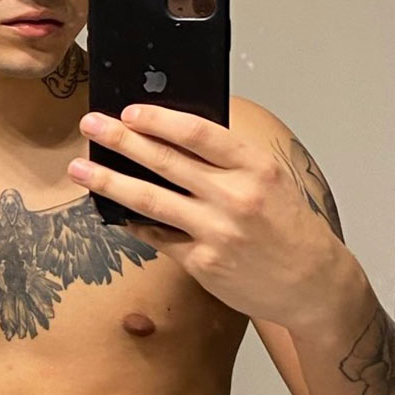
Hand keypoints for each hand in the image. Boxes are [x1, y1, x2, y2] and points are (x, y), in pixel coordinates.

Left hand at [67, 104, 356, 331]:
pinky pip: (157, 237)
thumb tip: (172, 139)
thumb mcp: (269, 180)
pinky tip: (112, 211)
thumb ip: (227, 161)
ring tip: (80, 169)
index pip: (199, 134)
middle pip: (165, 162)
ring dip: (109, 181)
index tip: (130, 111)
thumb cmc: (291, 226)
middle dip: (121, 140)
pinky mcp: (202, 263)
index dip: (159, 120)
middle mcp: (235, 197)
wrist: (314, 283)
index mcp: (255, 167)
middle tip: (91, 124)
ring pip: (150, 200)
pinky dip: (132, 222)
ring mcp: (216, 232)